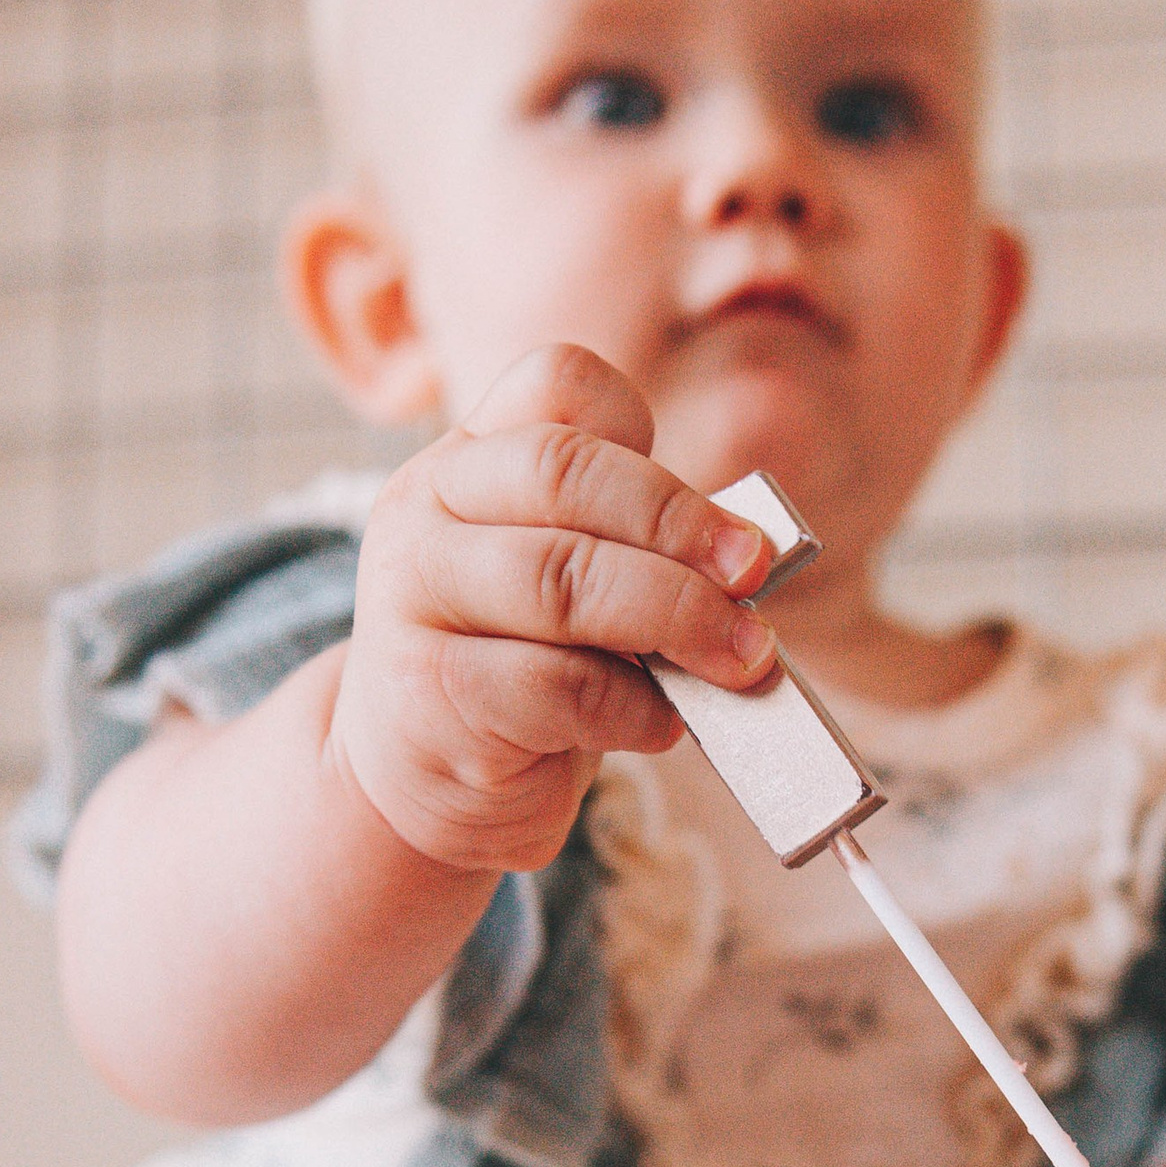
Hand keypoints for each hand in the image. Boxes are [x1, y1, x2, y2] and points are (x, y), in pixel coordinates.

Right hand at [330, 343, 779, 871]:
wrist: (422, 784)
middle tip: (755, 573)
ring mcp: (410, 596)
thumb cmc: (519, 673)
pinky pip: (556, 686)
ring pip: (562, 580)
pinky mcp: (426, 692)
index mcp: (467, 458)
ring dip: (676, 618)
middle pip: (563, 472)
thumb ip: (630, 546)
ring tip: (741, 661)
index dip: (640, 423)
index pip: (555, 383)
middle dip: (679, 524)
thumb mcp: (567, 584)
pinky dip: (633, 707)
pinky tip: (661, 723)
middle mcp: (423, 507)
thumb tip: (747, 555)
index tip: (708, 501)